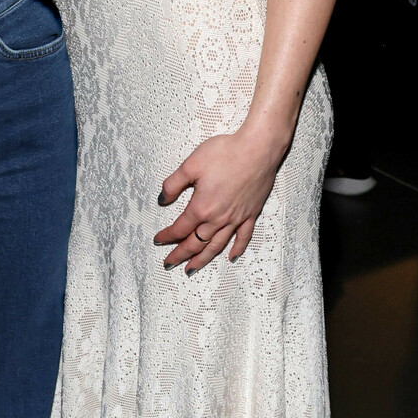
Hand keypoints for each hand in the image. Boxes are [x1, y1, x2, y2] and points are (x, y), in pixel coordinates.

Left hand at [153, 128, 287, 271]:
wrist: (258, 149)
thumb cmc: (226, 153)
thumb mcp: (190, 165)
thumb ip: (173, 184)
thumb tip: (162, 200)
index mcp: (202, 207)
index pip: (180, 228)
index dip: (167, 236)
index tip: (158, 240)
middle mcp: (219, 218)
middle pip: (196, 243)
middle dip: (180, 254)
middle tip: (169, 263)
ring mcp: (236, 218)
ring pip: (216, 245)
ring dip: (203, 259)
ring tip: (192, 269)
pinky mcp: (251, 214)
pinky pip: (243, 237)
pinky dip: (236, 249)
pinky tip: (231, 257)